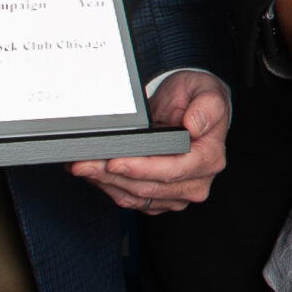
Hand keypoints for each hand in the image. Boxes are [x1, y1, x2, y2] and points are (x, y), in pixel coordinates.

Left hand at [66, 69, 230, 211]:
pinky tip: (94, 174)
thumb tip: (194, 126)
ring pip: (135, 196)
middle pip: (148, 187)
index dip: (141, 169)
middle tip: (85, 164)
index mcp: (209, 158)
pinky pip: (131, 199)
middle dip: (112, 176)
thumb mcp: (207, 91)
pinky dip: (109, 187)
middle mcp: (196, 182)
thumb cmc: (196, 98)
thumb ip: (206, 108)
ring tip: (82, 166)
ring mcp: (177, 193)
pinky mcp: (159, 198)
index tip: (115, 161)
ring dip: (106, 183)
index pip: (172, 171)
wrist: (187, 106)